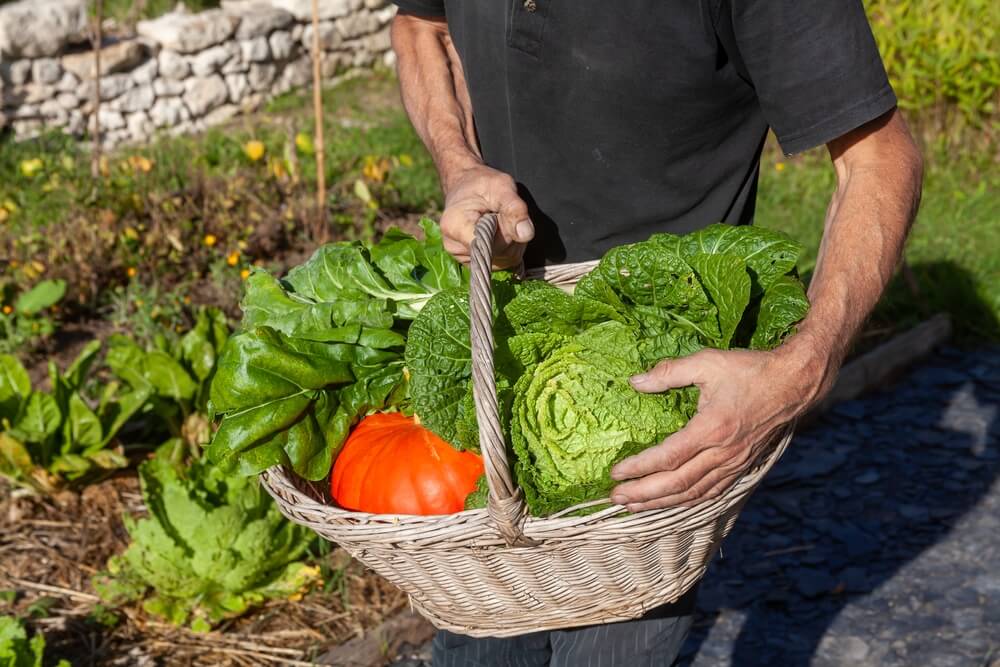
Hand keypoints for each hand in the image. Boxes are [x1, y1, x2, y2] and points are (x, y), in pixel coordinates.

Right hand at [440, 163, 533, 267]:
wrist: (466, 187)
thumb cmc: (482, 183)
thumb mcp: (501, 187)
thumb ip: (514, 209)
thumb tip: (526, 234)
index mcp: (454, 225)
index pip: (487, 245)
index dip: (504, 231)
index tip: (500, 212)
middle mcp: (454, 246)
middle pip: (498, 253)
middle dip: (509, 234)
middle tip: (500, 213)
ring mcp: (462, 258)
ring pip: (503, 260)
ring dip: (511, 241)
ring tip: (498, 220)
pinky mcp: (473, 264)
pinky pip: (502, 263)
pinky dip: (508, 248)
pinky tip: (498, 232)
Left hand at [609, 339, 835, 511]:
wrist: (794, 382)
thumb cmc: (750, 369)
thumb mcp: (707, 362)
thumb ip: (668, 372)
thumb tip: (635, 382)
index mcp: (712, 428)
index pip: (668, 458)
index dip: (639, 469)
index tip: (616, 473)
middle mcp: (724, 453)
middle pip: (677, 484)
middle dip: (644, 495)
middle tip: (616, 498)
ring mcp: (735, 463)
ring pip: (694, 493)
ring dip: (662, 503)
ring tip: (635, 507)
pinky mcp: (743, 466)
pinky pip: (712, 492)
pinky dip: (688, 501)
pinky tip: (672, 502)